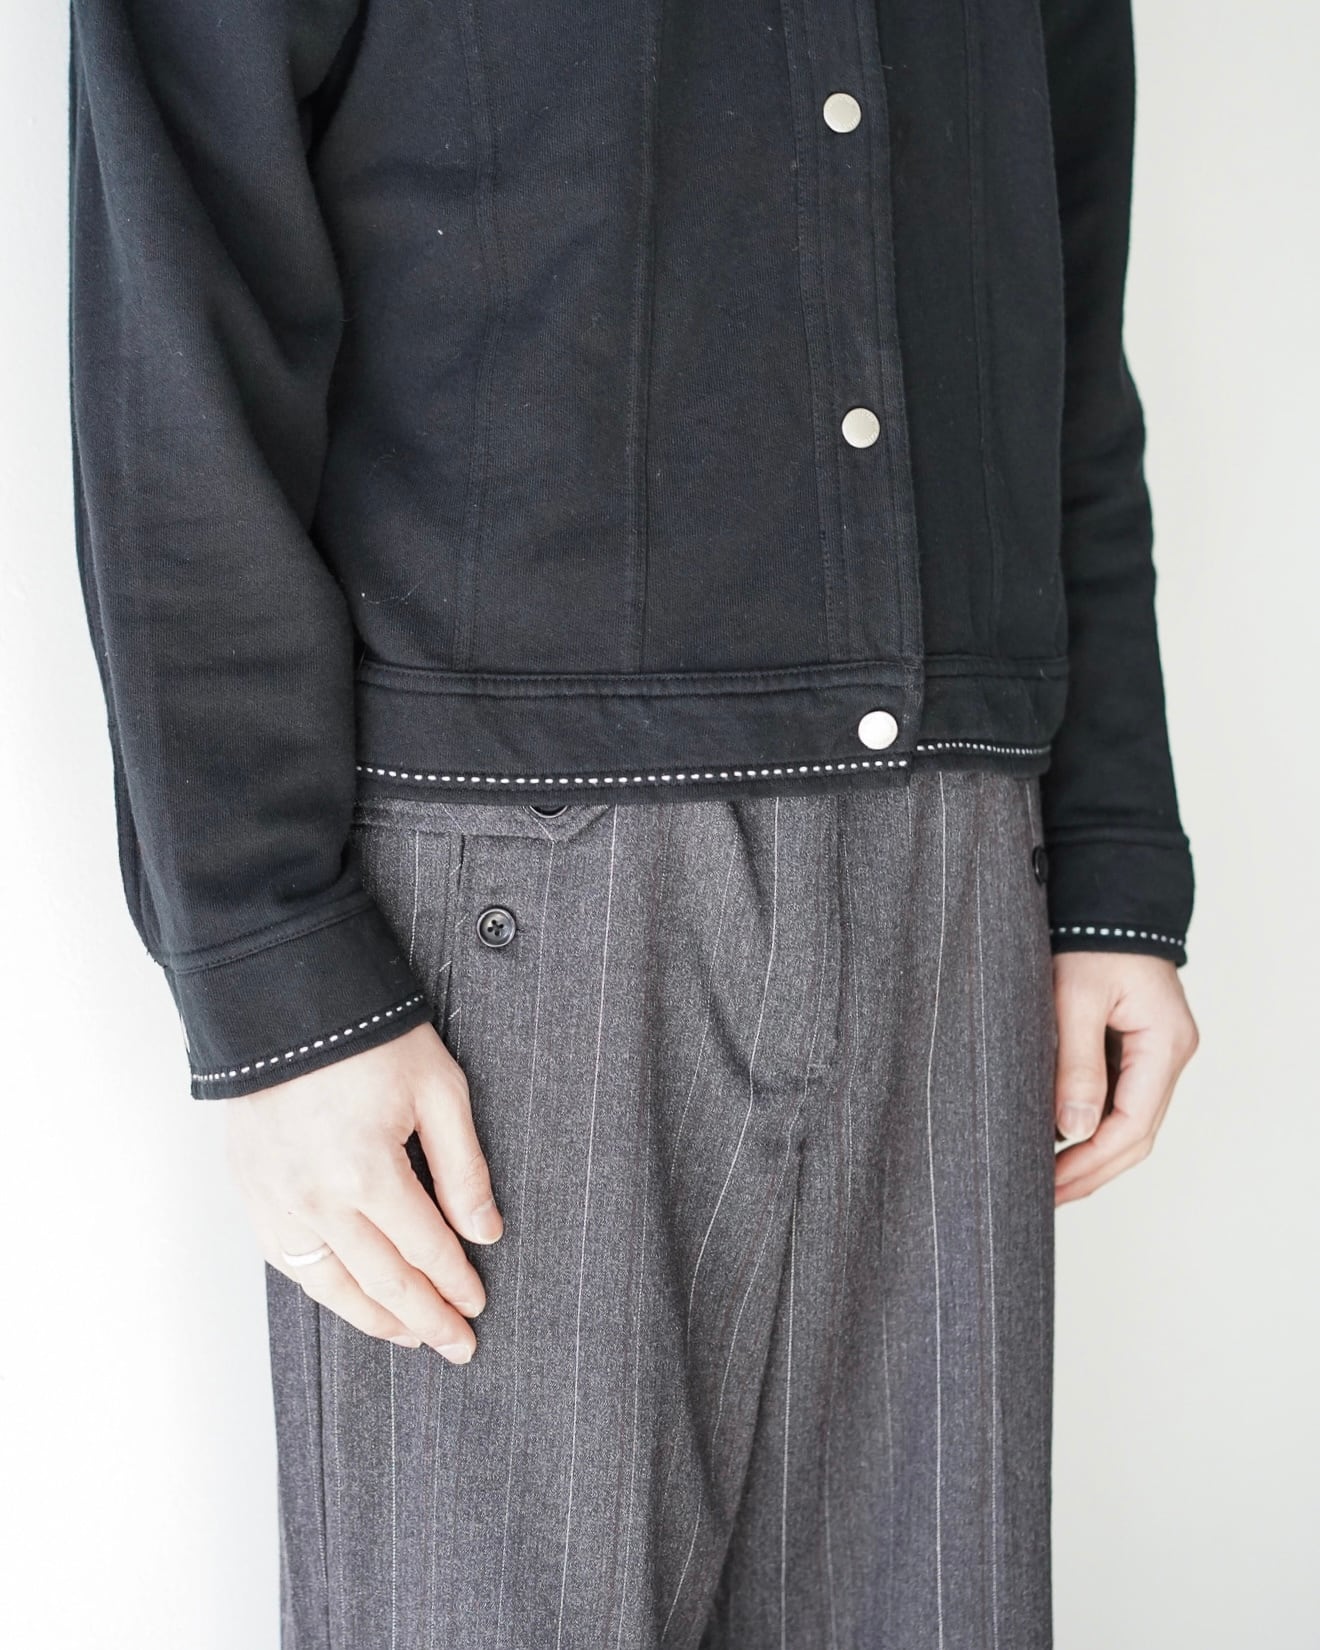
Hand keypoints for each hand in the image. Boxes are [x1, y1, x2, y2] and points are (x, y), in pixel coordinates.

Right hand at [224, 1021, 502, 1360]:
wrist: (283, 1001)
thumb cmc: (369, 1036)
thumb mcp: (439, 1089)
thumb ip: (465, 1168)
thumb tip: (484, 1232)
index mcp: (368, 1173)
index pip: (426, 1250)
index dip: (457, 1284)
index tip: (478, 1304)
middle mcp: (316, 1200)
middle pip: (383, 1282)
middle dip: (427, 1319)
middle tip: (458, 1345)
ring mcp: (277, 1201)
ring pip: (332, 1286)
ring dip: (376, 1319)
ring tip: (411, 1337)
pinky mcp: (252, 1193)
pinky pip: (290, 1262)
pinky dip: (326, 1289)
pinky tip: (351, 1298)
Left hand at [1051, 952, 1199, 1205]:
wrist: (1107, 896)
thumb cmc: (1091, 937)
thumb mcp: (1075, 998)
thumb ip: (1076, 1064)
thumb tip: (1071, 1131)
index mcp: (1164, 1045)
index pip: (1132, 1126)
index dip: (1089, 1163)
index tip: (1049, 1184)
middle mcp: (1170, 1054)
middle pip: (1137, 1135)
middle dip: (1092, 1170)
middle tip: (1045, 1197)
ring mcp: (1158, 1051)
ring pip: (1132, 1121)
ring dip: (1093, 1152)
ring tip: (1049, 1179)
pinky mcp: (1140, 1044)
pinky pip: (1122, 1098)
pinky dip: (1094, 1124)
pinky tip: (1061, 1139)